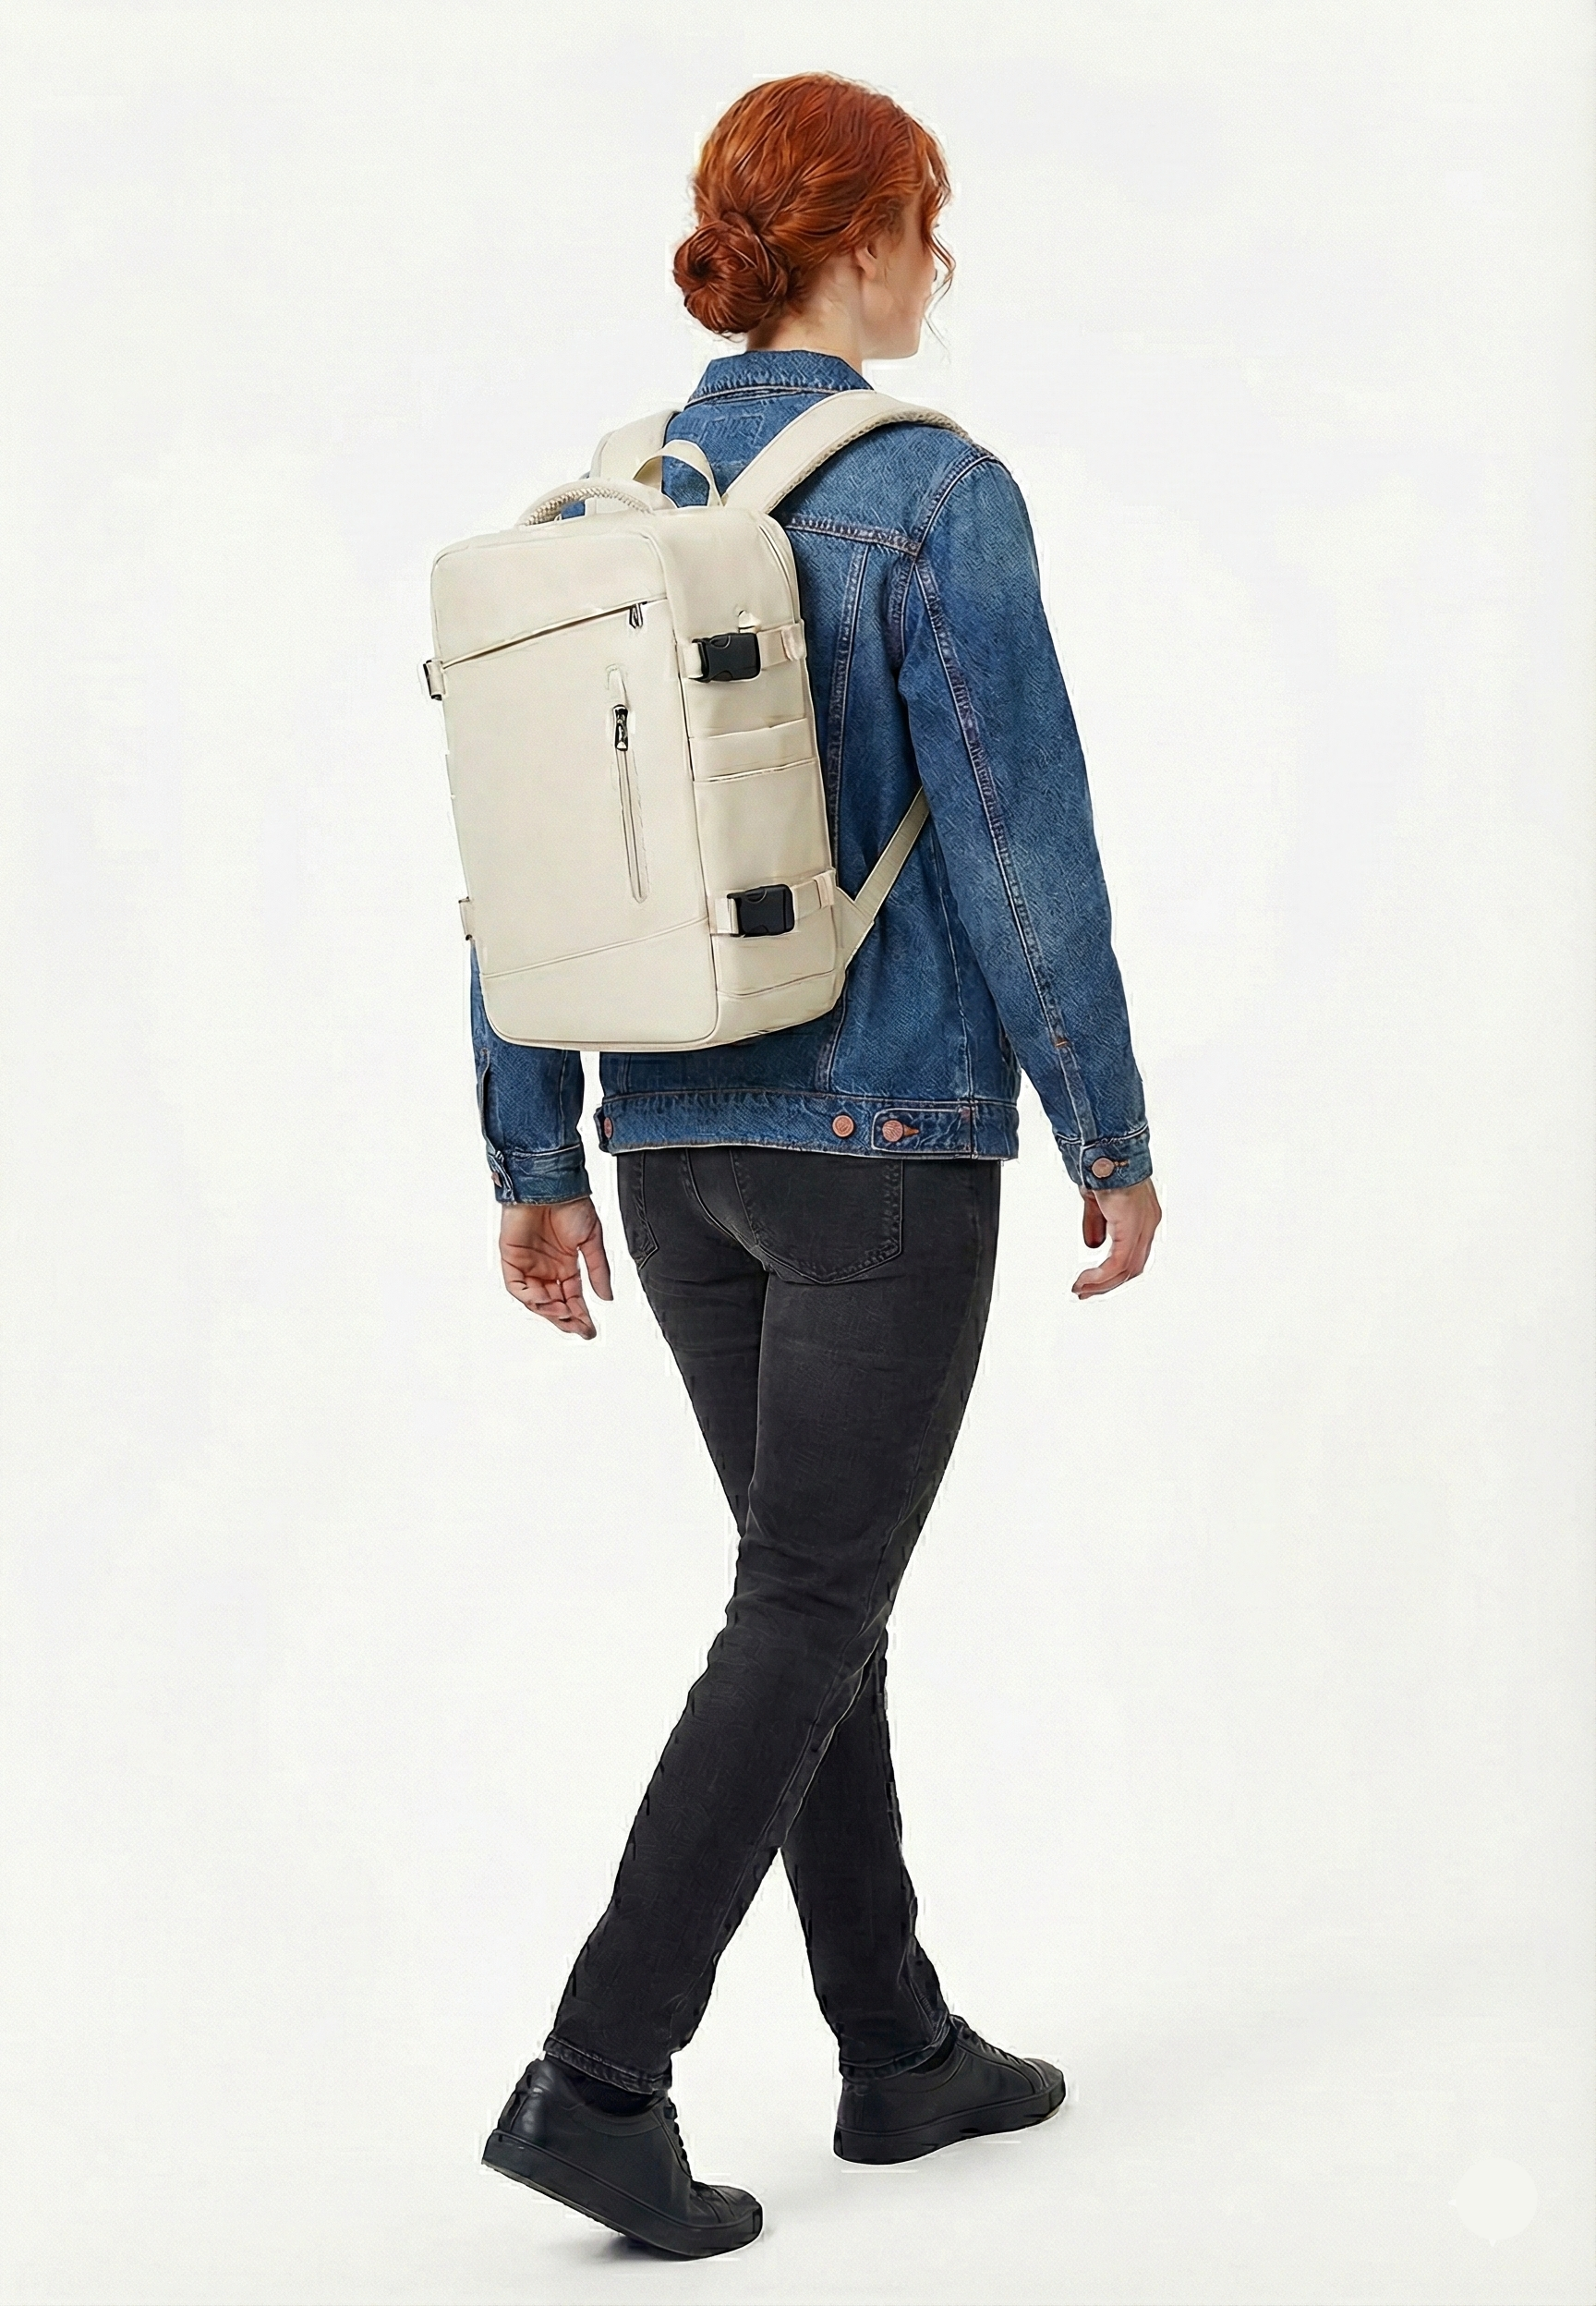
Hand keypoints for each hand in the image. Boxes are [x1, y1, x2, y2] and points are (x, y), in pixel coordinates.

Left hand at [498, 1195, 613, 1338]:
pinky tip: (545, 1301)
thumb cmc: (571, 1204)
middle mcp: (547, 1268)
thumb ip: (597, 1270)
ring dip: (550, 1311)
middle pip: (555, 1303)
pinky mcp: (511, 1258)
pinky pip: (517, 1286)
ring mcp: (528, 1265)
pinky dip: (530, 1297)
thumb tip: (605, 1297)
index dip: (580, 1316)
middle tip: (579, 1328)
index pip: (573, 1298)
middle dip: (566, 1319)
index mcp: (566, 1265)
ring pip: (536, 1299)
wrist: (553, 1183)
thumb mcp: (591, 1240)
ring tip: (565, 1315)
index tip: (590, 1330)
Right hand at [1074, 1176, 1160, 1299]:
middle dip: (1107, 1283)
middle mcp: (1148, 1223)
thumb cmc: (1103, 1165)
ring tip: (1081, 1288)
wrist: (1105, 1150)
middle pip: (1132, 1266)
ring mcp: (1144, 1226)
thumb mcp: (1096, 1202)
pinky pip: (1118, 1263)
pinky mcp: (1132, 1229)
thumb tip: (1093, 1244)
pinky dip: (1100, 1276)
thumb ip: (1097, 1224)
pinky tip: (1086, 1280)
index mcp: (1143, 1216)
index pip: (1133, 1253)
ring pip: (1126, 1269)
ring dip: (1102, 1283)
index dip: (1114, 1271)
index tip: (1094, 1280)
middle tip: (1085, 1291)